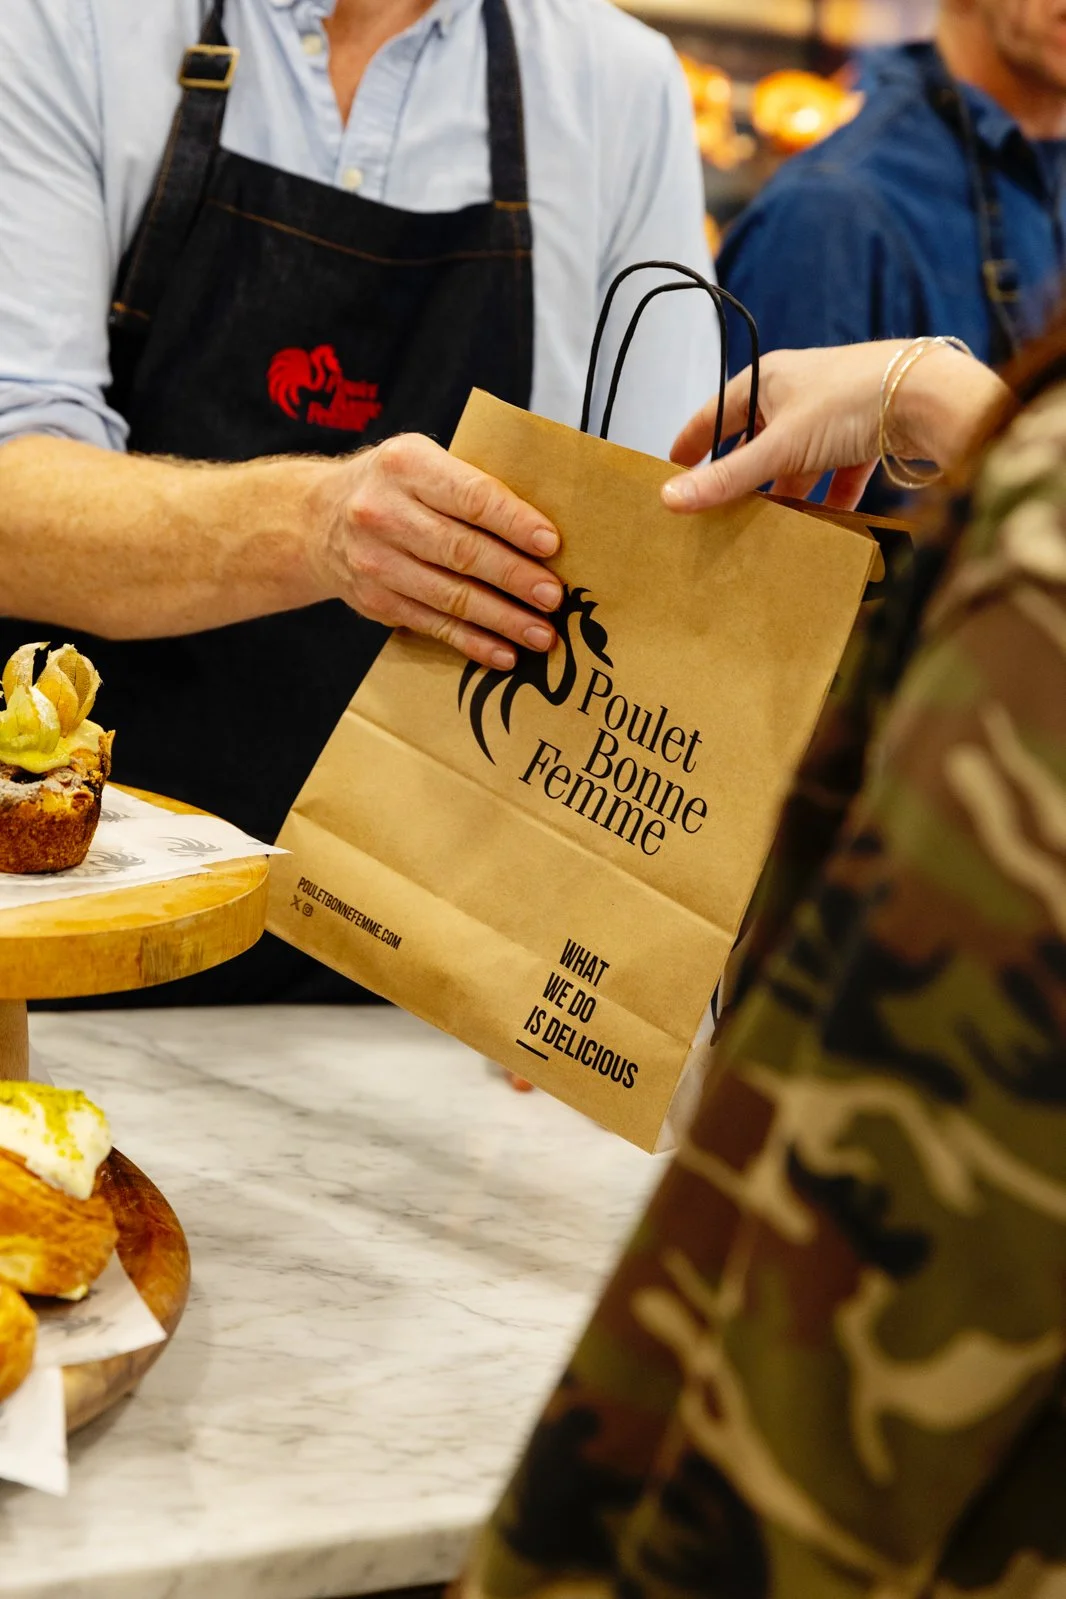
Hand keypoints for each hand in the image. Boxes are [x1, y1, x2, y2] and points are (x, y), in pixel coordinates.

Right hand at [312, 433, 562, 669]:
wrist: (318, 520)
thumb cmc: (391, 487)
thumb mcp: (422, 462)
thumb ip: (471, 485)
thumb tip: (542, 532)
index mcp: (406, 466)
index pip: (470, 496)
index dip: (513, 522)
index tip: (550, 544)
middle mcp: (384, 513)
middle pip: (461, 551)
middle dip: (514, 577)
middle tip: (552, 596)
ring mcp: (377, 562)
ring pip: (450, 596)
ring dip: (501, 618)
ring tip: (540, 633)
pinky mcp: (377, 602)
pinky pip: (434, 625)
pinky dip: (472, 642)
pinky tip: (504, 653)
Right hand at [661, 341, 1001, 514]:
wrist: (930, 397)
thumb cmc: (850, 402)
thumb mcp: (780, 446)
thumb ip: (728, 476)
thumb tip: (669, 498)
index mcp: (770, 379)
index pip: (717, 412)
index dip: (693, 440)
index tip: (672, 467)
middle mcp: (800, 393)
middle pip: (757, 442)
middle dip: (742, 478)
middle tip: (718, 512)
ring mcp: (834, 415)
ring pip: (797, 463)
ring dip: (785, 496)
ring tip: (767, 531)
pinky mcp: (865, 435)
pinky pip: (836, 473)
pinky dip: (828, 499)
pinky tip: (822, 527)